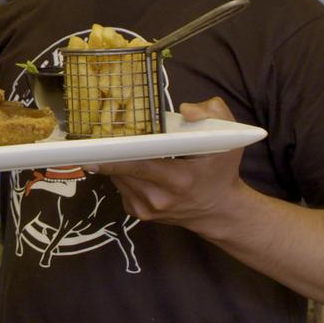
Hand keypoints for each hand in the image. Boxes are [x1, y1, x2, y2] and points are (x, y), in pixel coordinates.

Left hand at [84, 97, 247, 235]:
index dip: (114, 154)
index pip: (138, 165)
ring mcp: (146, 209)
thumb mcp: (229, 139)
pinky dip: (122, 172)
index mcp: (179, 179)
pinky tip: (134, 164)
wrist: (219, 211)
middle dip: (111, 150)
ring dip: (116, 159)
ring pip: (116, 176)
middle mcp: (158, 198)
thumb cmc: (221, 171)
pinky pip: (119, 185)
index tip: (94, 144)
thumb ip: (212, 114)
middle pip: (120, 169)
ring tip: (123, 144)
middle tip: (104, 131)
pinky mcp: (137, 213)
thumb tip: (185, 110)